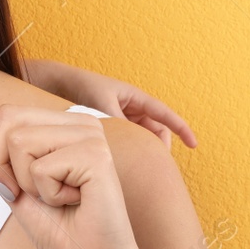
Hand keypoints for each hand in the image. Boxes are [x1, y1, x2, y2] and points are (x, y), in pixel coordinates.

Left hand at [0, 104, 149, 248]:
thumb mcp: (12, 189)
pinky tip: (72, 201)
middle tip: (21, 191)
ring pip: (19, 141)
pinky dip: (46, 193)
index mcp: (60, 125)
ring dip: (24, 181)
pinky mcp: (96, 154)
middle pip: (6, 118)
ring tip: (54, 197)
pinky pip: (40, 167)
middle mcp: (77, 122)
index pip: (5, 109)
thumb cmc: (61, 229)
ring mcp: (90, 135)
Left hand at [24, 59, 198, 148]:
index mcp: (134, 97)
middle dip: (158, 145)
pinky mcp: (109, 126)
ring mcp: (120, 117)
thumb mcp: (100, 103)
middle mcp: (130, 107)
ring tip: (137, 166)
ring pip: (141, 137)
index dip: (181, 128)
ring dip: (142, 149)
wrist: (55, 82)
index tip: (194, 144)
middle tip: (155, 165)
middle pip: (155, 129)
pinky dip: (128, 150)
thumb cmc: (79, 87)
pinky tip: (120, 163)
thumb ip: (117, 121)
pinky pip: (126, 139)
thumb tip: (134, 143)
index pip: (164, 114)